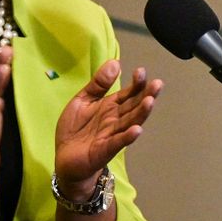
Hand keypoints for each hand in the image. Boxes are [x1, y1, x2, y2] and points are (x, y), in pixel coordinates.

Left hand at [55, 60, 161, 198]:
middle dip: (146, 95)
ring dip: (141, 113)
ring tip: (150, 101)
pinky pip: (118, 142)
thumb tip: (115, 62)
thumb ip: (98, 84)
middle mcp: (116, 119)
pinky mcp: (105, 149)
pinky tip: (137, 130)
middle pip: (134, 106)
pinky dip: (128, 136)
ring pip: (130, 122)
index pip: (129, 93)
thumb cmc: (75, 130)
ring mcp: (112, 134)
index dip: (136, 83)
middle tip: (158, 84)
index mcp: (111, 106)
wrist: (64, 158)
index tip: (141, 71)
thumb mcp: (83, 100)